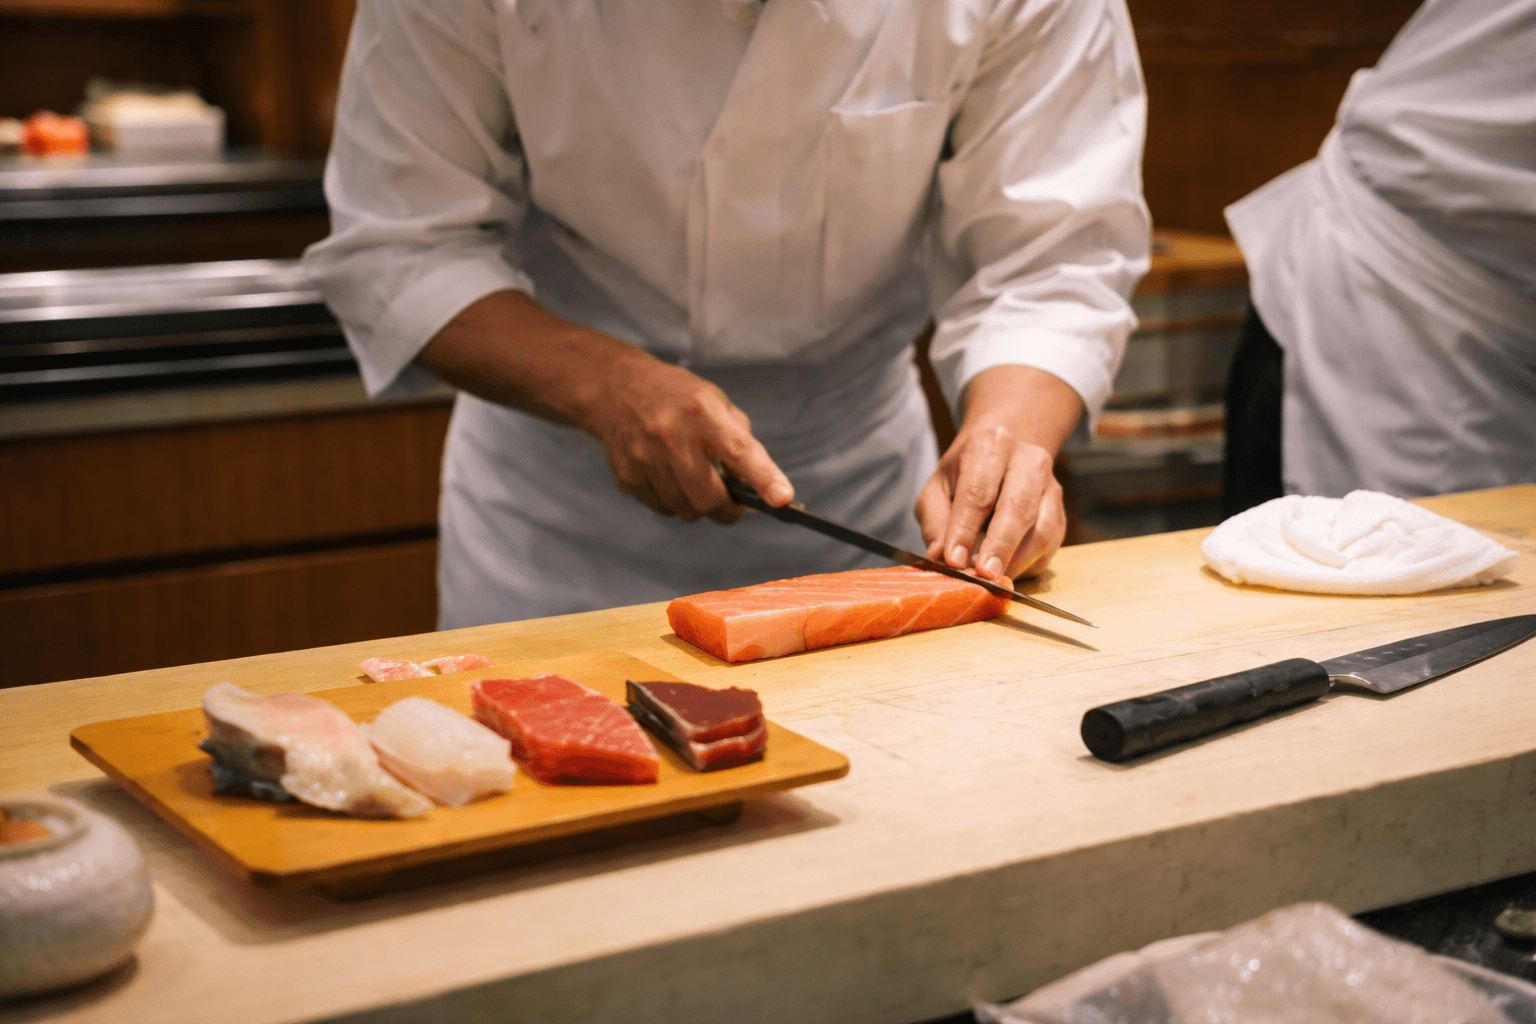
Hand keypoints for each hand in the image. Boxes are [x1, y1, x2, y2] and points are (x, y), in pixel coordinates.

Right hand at [583, 358, 791, 523]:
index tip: (782, 498)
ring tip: (691, 477)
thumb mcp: (716, 403)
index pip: (739, 450)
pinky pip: (662, 509)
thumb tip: (757, 486)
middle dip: (725, 509)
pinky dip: (672, 501)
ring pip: (685, 510)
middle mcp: (672, 434)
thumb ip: (741, 441)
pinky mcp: (627, 475)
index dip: (763, 477)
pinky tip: (667, 476)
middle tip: (729, 500)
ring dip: (696, 504)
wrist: (616, 388)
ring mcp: (644, 457)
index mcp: (703, 411)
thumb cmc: (676, 398)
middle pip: (708, 498)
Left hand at [914, 366, 1079, 580]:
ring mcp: (1051, 486)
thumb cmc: (964, 475)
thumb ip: (935, 520)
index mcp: (991, 446)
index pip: (977, 492)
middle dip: (999, 547)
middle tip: (984, 576)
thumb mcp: (938, 488)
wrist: (1002, 455)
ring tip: (991, 580)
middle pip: (1018, 508)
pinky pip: (1050, 545)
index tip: (954, 560)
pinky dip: (1028, 564)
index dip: (964, 529)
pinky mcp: (1060, 511)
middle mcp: (1028, 460)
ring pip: (1042, 530)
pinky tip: (1007, 571)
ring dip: (1016, 561)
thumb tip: (939, 556)